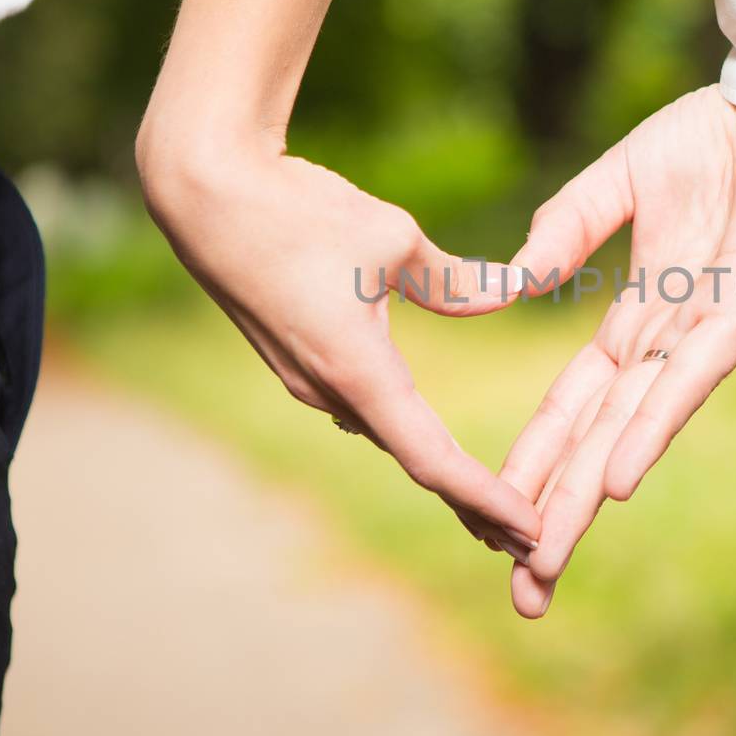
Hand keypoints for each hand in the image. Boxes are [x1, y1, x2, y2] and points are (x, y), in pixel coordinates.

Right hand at [137, 123, 541, 556]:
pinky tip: (426, 440)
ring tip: (488, 504)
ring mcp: (306, 380)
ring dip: (438, 469)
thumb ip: (456, 281)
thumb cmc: (299, 210)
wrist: (205, 191)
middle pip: (415, 460)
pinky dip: (405, 434)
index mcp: (357, 371)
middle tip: (528, 543)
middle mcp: (328, 390)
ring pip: (387, 434)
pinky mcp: (295, 359)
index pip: (432, 457)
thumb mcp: (393, 238)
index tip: (530, 530)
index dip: (485, 497)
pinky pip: (361, 409)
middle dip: (472, 503)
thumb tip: (517, 292)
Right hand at [498, 84, 735, 616]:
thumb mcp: (621, 180)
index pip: (579, 403)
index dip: (538, 460)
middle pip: (603, 442)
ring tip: (548, 561)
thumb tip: (517, 279)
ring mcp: (711, 331)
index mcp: (645, 315)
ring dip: (590, 497)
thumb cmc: (723, 134)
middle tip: (523, 596)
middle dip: (559, 516)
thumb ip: (569, 225)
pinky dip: (653, 429)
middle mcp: (675, 341)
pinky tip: (621, 483)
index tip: (495, 519)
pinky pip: (693, 377)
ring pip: (637, 429)